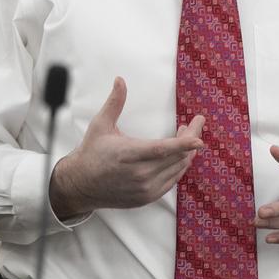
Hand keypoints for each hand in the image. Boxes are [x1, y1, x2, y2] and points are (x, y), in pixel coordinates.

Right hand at [49, 77, 204, 218]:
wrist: (80, 185)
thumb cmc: (91, 152)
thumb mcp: (100, 125)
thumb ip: (114, 103)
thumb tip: (120, 80)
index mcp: (129, 154)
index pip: (162, 149)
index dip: (183, 144)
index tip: (198, 138)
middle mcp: (139, 174)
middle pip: (176, 157)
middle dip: (190, 139)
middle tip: (195, 124)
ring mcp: (145, 189)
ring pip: (177, 170)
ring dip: (186, 153)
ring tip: (185, 136)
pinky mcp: (147, 197)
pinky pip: (172, 181)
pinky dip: (179, 167)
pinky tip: (177, 155)